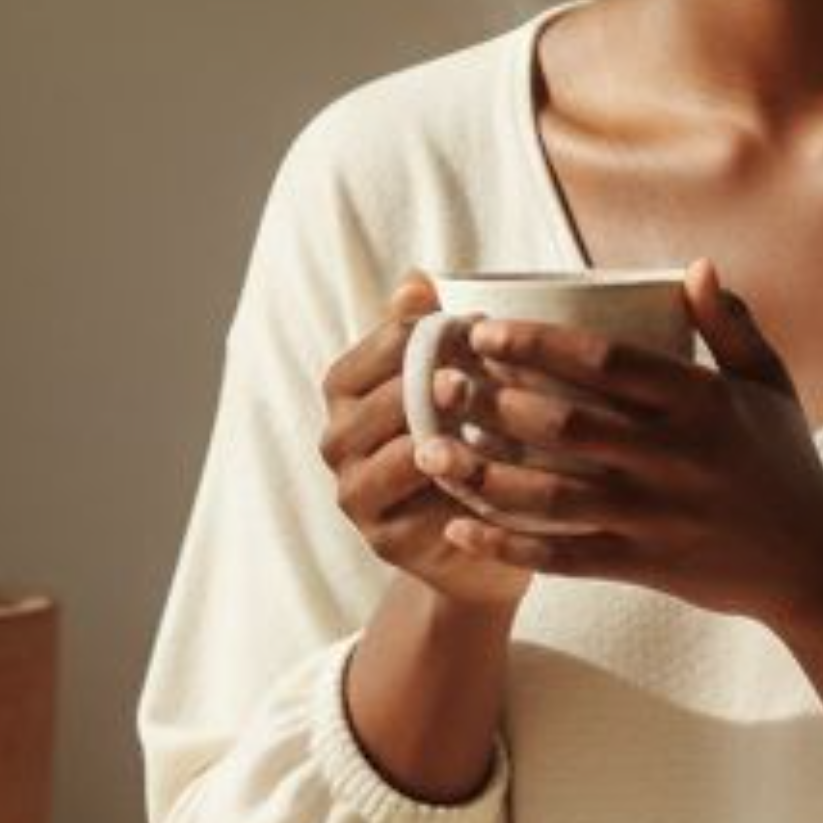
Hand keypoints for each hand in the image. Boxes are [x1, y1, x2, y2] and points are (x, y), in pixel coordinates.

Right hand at [320, 275, 534, 615]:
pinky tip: (481, 470)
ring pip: (393, 453)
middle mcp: (339, 440)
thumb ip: (430, 333)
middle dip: (430, 383)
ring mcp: (355, 493)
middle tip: (476, 375)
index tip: (483, 327)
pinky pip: (411, 509)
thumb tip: (416, 277)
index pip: (382, 346)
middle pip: (381, 399)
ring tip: (477, 418)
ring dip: (436, 433)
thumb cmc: (470, 445)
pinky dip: (444, 486)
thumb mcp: (455, 385)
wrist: (483, 545)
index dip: (429, 332)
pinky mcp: (382, 539)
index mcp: (348, 390)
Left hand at [410, 256, 822, 632]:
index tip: (482, 330)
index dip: (538, 343)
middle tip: (437, 383)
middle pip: (566, 424)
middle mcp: (675, 457)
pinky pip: (565, 557)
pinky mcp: (645, 565)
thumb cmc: (786, 463)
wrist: (818, 564)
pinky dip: (509, 546)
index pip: (606, 362)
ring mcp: (658, 515)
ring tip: (429, 454)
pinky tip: (459, 529)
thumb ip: (731, 324)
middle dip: (493, 402)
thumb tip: (695, 264)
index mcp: (701, 401)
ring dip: (484, 475)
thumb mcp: (770, 385)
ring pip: (554, 495)